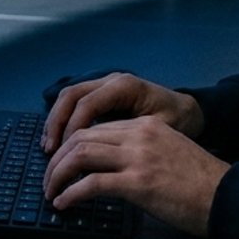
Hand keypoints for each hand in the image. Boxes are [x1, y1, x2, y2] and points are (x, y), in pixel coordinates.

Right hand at [41, 71, 203, 153]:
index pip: (87, 104)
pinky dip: (64, 120)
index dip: (72, 128)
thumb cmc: (179, 121)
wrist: (190, 111)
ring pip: (69, 97)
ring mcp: (105, 85)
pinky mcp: (103, 95)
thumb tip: (101, 157)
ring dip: (56, 121)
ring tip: (49, 147)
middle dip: (56, 123)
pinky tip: (59, 140)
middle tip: (49, 150)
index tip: (64, 153)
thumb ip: (131, 137)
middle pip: (72, 95)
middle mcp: (111, 81)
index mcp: (125, 87)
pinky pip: (76, 102)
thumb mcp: (160, 129)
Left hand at [44, 116, 228, 236]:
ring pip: (80, 155)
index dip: (71, 146)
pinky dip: (72, 193)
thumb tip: (110, 169)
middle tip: (48, 179)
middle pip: (82, 137)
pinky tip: (65, 203)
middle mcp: (139, 135)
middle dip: (57, 159)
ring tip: (51, 191)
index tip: (60, 163)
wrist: (225, 196)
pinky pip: (92, 183)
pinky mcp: (138, 183)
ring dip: (58, 175)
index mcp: (146, 126)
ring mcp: (138, 158)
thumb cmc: (200, 182)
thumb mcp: (169, 152)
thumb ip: (141, 152)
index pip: (97, 128)